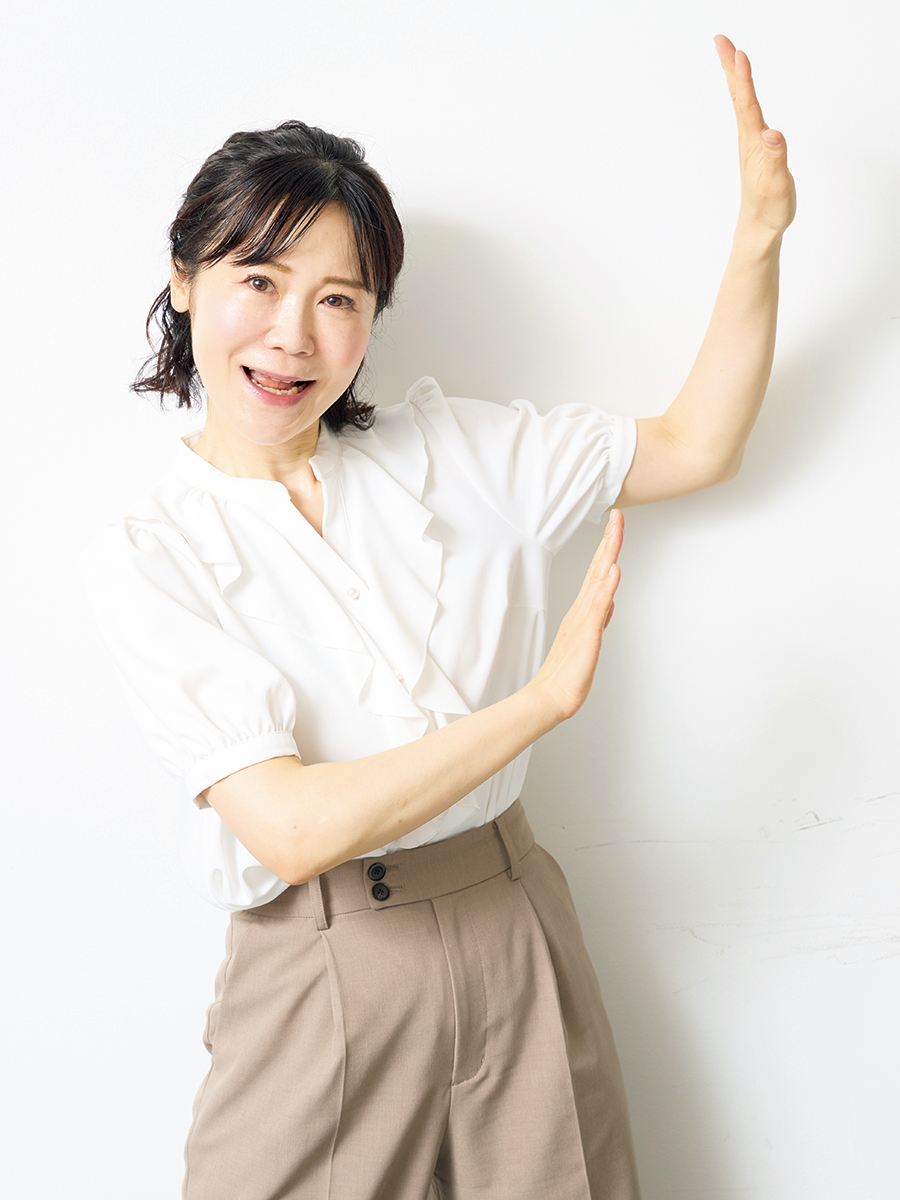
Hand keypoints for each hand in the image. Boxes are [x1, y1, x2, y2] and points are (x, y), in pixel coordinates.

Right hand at [526, 510, 622, 722]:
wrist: (550, 697)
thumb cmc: (568, 673)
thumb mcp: (589, 640)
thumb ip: (598, 618)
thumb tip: (608, 600)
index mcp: (583, 610)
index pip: (597, 572)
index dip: (606, 547)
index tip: (614, 525)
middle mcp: (582, 610)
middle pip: (598, 568)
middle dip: (609, 540)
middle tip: (617, 515)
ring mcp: (583, 620)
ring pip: (598, 580)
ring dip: (608, 554)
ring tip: (615, 530)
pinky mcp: (586, 634)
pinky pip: (598, 606)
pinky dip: (606, 587)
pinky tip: (613, 570)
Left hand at [714, 35, 796, 236]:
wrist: (760, 227)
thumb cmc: (770, 208)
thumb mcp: (776, 184)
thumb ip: (775, 158)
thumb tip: (771, 133)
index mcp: (754, 143)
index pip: (747, 104)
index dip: (744, 79)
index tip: (738, 54)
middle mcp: (749, 138)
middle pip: (738, 95)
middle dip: (731, 66)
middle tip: (720, 39)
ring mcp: (751, 142)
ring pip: (741, 102)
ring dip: (735, 76)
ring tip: (731, 54)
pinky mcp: (756, 147)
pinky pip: (748, 112)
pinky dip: (745, 93)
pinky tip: (745, 91)